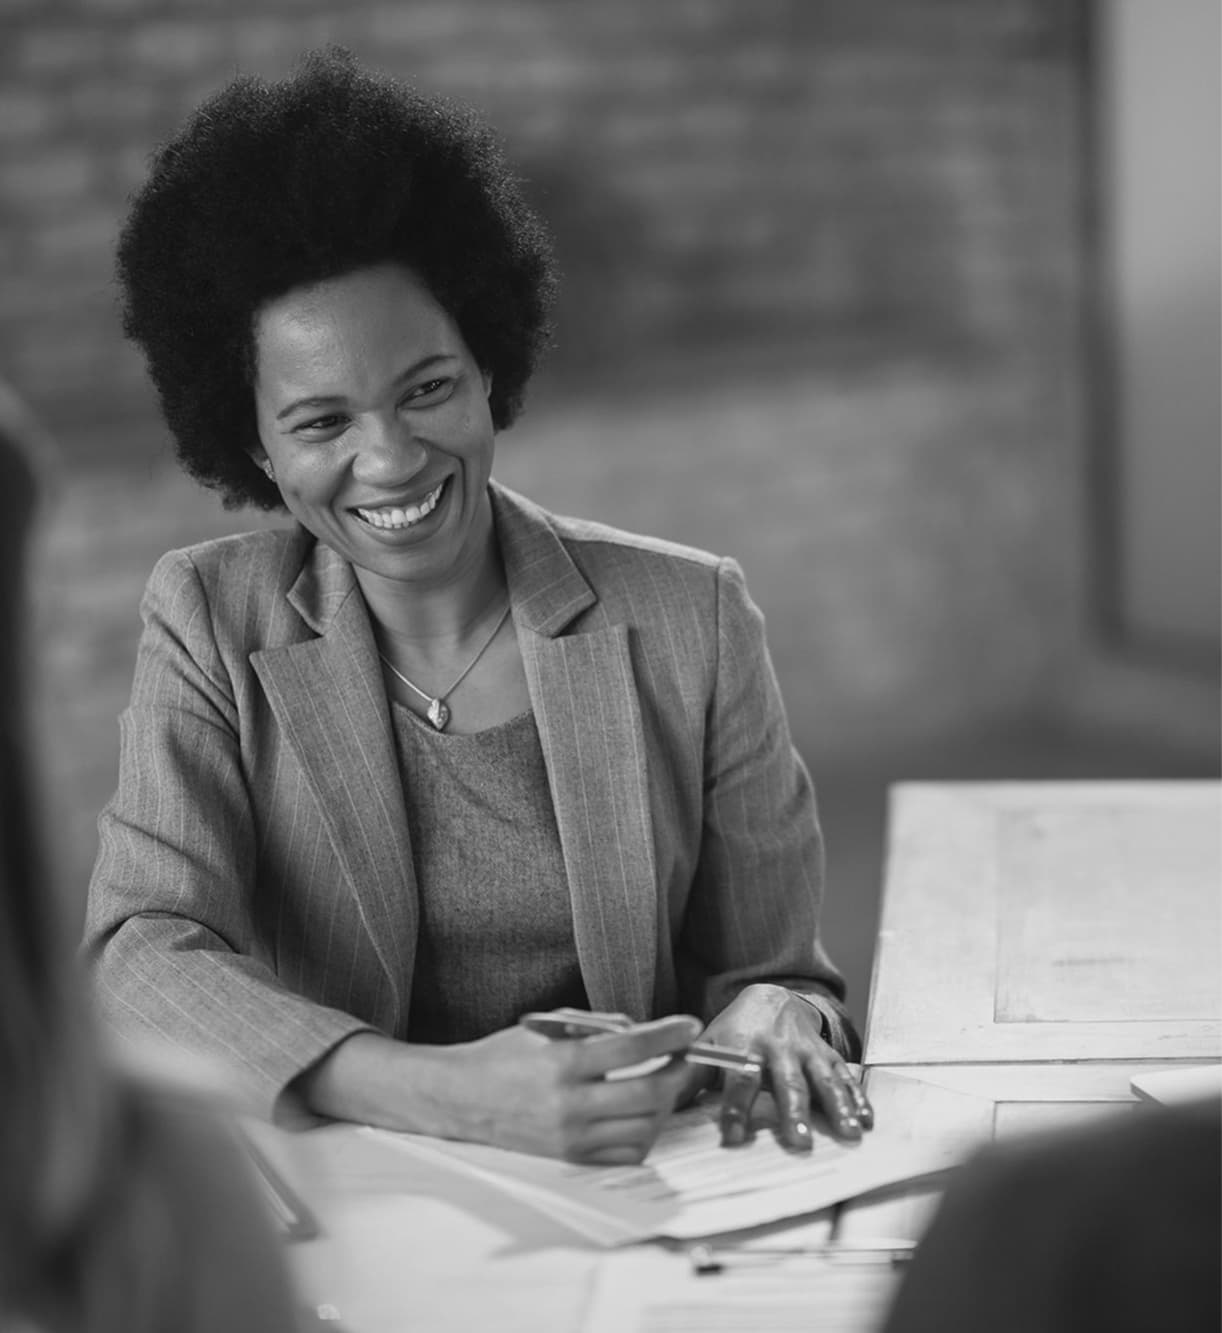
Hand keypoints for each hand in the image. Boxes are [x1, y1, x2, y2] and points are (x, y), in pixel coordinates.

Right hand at [448, 1014, 700, 1163]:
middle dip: (678, 1072)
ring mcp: (571, 1136)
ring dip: (665, 1103)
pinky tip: (642, 1113)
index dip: (668, 1035)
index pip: (632, 1047)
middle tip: (685, 1057)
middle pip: (648, 1093)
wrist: (461, 1098)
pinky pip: (626, 1152)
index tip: (689, 1026)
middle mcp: (569, 1103)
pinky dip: (644, 1132)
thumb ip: (596, 1027)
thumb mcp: (545, 1027)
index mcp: (561, 1063)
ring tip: (664, 1083)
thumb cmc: (503, 1056)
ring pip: (644, 1126)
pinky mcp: (571, 1157)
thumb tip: (642, 1032)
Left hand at [699, 984, 872, 1151]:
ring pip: (823, 1079)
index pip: (739, 1080)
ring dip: (837, 1106)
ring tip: (848, 1132)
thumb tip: (660, 1100)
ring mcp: (806, 1050)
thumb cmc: (735, 1030)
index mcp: (745, 1047)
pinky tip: (866, 1120)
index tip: (734, 1137)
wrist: (771, 996)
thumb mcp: (709, 1044)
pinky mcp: (826, 1053)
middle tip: (799, 1141)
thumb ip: (691, 1075)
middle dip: (793, 1111)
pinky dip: (858, 1097)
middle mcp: (778, 1048)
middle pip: (787, 1082)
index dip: (735, 1108)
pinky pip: (845, 1076)